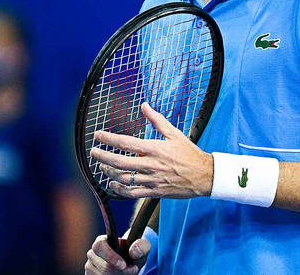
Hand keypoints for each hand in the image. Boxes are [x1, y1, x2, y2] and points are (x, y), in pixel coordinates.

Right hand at [85, 234, 149, 274]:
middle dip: (119, 271)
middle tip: (132, 271)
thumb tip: (133, 251)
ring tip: (127, 273)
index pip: (99, 246)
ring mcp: (90, 267)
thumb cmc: (135, 252)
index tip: (123, 265)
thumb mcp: (142, 247)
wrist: (130, 263)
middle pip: (103, 267)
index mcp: (101, 241)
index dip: (111, 256)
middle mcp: (92, 254)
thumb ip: (141, 245)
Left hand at [91, 102, 213, 198]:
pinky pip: (131, 193)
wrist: (205, 176)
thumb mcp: (174, 133)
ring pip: (123, 178)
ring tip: (102, 166)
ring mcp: (152, 180)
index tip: (98, 135)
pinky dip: (119, 190)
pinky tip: (112, 184)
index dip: (109, 139)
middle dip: (103, 156)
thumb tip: (144, 106)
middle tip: (94, 152)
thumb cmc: (190, 154)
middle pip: (119, 162)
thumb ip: (157, 120)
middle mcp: (151, 165)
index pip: (126, 143)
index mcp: (155, 148)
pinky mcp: (154, 192)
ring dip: (109, 172)